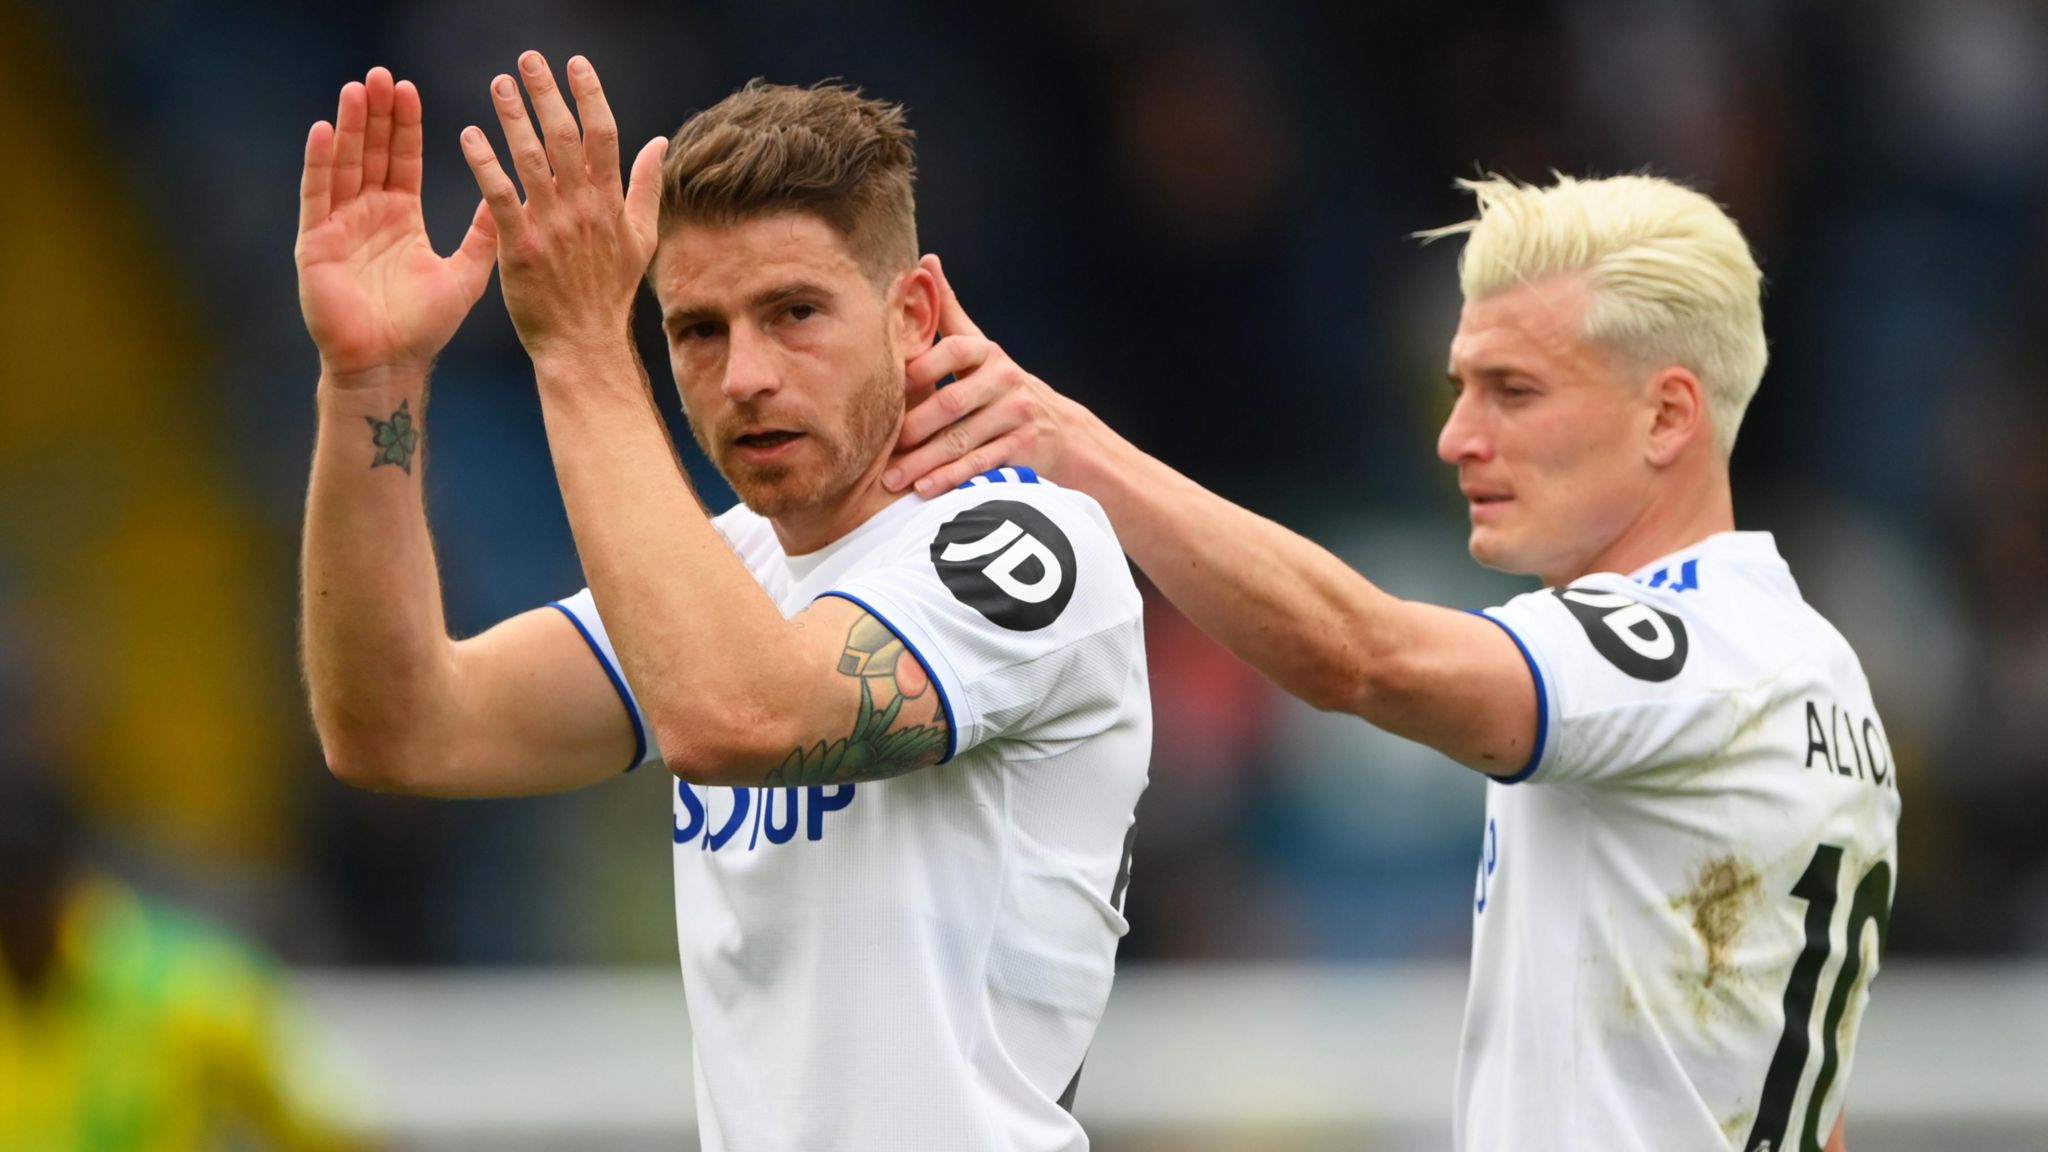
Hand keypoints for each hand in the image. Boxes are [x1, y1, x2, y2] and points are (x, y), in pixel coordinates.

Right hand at [296, 68, 498, 381]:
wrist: (391, 366)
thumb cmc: (425, 327)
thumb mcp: (465, 272)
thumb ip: (485, 233)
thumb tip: (512, 195)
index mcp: (401, 218)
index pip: (402, 160)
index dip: (404, 126)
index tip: (408, 88)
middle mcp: (368, 215)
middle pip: (369, 153)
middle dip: (375, 114)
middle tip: (381, 75)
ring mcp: (339, 227)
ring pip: (343, 166)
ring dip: (347, 127)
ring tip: (355, 89)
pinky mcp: (316, 244)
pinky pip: (317, 197)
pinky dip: (319, 164)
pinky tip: (323, 131)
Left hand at [459, 52, 667, 365]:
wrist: (583, 343)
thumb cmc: (609, 292)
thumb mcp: (641, 238)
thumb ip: (646, 186)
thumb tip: (659, 142)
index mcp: (610, 203)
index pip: (603, 136)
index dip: (589, 95)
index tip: (575, 63)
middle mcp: (582, 208)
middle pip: (564, 138)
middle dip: (547, 94)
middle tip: (529, 60)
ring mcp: (550, 226)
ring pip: (530, 159)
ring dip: (513, 117)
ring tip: (499, 84)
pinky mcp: (519, 245)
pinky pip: (498, 196)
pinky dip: (484, 163)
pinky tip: (469, 135)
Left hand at [885, 255, 1082, 494]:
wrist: (1061, 430)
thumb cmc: (1002, 386)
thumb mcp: (980, 348)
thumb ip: (949, 312)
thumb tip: (925, 260)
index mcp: (987, 353)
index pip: (951, 352)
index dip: (918, 369)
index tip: (884, 387)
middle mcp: (1005, 379)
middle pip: (951, 403)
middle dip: (913, 428)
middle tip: (879, 449)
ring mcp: (1017, 414)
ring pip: (962, 439)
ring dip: (924, 462)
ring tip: (891, 479)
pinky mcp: (1024, 447)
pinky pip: (981, 464)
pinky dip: (951, 479)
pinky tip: (925, 490)